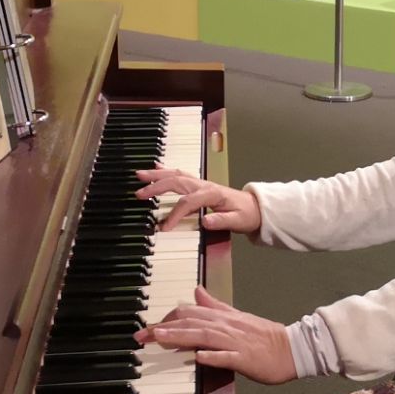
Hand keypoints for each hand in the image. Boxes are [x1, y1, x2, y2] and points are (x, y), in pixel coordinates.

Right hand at [133, 168, 261, 233]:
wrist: (255, 207)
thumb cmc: (246, 215)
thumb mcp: (238, 221)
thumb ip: (222, 221)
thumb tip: (205, 222)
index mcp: (212, 194)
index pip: (188, 202)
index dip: (174, 214)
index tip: (164, 227)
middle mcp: (203, 185)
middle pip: (176, 182)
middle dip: (157, 187)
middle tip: (139, 193)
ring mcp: (200, 183)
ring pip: (175, 175)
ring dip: (157, 174)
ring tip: (139, 175)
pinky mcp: (198, 185)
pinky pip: (180, 175)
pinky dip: (166, 171)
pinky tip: (155, 167)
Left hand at [137, 286, 295, 383]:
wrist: (292, 348)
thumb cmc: (264, 336)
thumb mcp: (237, 317)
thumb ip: (216, 305)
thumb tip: (196, 291)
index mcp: (224, 317)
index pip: (190, 313)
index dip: (168, 319)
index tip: (150, 328)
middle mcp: (227, 327)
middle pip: (192, 323)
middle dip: (164, 328)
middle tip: (142, 336)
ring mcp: (236, 342)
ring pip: (205, 336)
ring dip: (181, 336)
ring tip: (160, 338)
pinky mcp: (245, 359)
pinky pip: (227, 356)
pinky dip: (212, 355)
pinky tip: (198, 357)